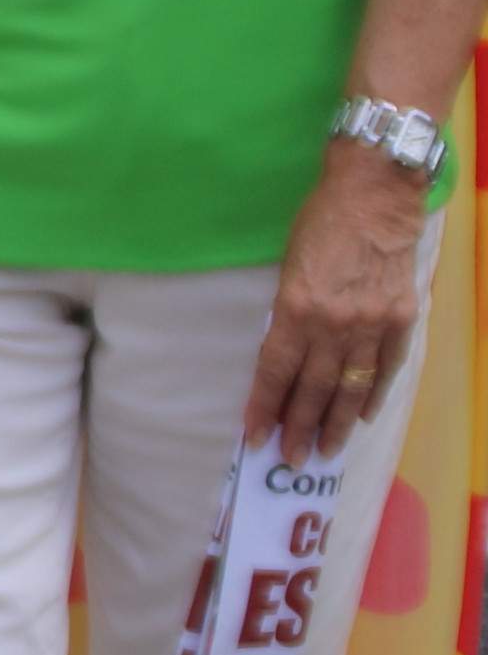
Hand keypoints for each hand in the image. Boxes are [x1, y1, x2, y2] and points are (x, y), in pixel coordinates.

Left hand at [244, 148, 426, 457]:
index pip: (276, 371)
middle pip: (313, 388)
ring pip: (351, 386)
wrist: (375, 196)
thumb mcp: (288, 268)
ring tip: (325, 452)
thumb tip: (286, 358)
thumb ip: (288, 314)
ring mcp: (372, 323)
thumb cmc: (320, 224)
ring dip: (336, 423)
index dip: (264, 406)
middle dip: (300, 427)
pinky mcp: (401, 318)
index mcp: (297, 308)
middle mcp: (334, 322)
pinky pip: (386, 367)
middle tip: (290, 458)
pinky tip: (361, 416)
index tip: (254, 435)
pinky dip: (373, 394)